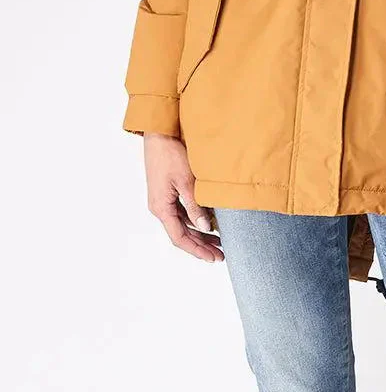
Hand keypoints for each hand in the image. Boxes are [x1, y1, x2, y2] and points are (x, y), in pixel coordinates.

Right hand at [143, 133, 224, 262]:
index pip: (180, 238)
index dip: (198, 250)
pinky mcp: (167, 192)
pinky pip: (181, 213)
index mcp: (161, 208)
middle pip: (181, 234)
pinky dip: (195, 220)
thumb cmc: (171, 155)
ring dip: (199, 234)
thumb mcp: (186, 182)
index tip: (214, 258)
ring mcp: (162, 200)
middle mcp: (160, 208)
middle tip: (221, 254)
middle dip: (201, 245)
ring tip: (218, 242)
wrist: (159, 134)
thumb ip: (195, 207)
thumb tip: (206, 228)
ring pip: (182, 224)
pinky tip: (209, 222)